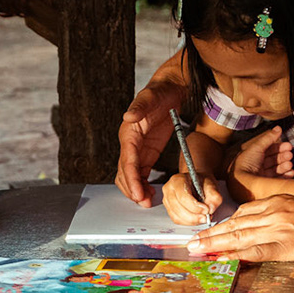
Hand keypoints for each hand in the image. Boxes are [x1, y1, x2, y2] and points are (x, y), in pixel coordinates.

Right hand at [116, 78, 187, 206]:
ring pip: (129, 176)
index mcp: (129, 133)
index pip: (127, 161)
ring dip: (135, 190)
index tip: (138, 194)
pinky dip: (142, 185)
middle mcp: (129, 143)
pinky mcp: (145, 153)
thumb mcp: (152, 97)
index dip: (131, 179)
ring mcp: (137, 149)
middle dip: (132, 189)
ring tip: (147, 202)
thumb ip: (140, 107)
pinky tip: (150, 193)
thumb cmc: (161, 92)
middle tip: (145, 203)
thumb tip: (128, 117)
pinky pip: (139, 173)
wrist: (169, 89)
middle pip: (124, 172)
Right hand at [161, 172, 223, 226]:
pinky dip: (188, 222)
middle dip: (194, 216)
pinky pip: (177, 220)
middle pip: (178, 208)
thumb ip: (214, 197)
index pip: (183, 197)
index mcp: (177, 180)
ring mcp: (167, 200)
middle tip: (206, 218)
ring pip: (177, 216)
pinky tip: (196, 219)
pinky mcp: (169, 209)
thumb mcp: (212, 186)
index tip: (206, 210)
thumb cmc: (203, 182)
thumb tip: (210, 210)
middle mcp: (169, 189)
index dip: (195, 207)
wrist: (198, 182)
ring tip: (203, 218)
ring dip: (191, 221)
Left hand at [186, 193, 293, 261]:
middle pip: (235, 223)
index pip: (243, 212)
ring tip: (197, 250)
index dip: (223, 224)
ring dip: (215, 244)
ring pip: (239, 235)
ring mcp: (280, 227)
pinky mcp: (288, 244)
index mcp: (278, 201)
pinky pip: (257, 250)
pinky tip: (224, 259)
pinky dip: (238, 255)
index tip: (208, 232)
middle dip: (211, 234)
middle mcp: (274, 211)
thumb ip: (282, 217)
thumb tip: (267, 230)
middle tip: (191, 243)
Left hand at [231, 126, 293, 182]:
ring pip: (277, 169)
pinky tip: (290, 172)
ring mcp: (262, 175)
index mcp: (254, 155)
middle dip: (283, 156)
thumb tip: (278, 128)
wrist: (242, 181)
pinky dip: (285, 176)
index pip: (269, 150)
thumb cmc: (247, 163)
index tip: (288, 145)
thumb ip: (269, 138)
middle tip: (290, 154)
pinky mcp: (266, 184)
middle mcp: (258, 165)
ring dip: (285, 166)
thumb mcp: (257, 147)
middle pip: (274, 159)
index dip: (279, 147)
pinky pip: (278, 179)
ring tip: (289, 164)